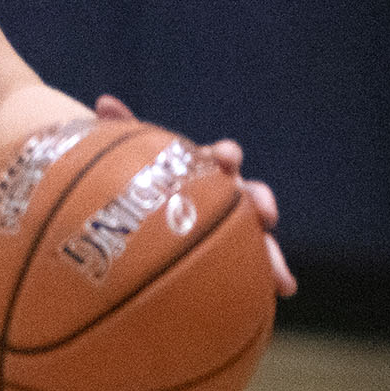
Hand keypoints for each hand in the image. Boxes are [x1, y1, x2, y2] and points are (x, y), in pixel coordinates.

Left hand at [95, 94, 295, 296]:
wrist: (146, 208)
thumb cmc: (142, 181)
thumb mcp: (131, 159)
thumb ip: (121, 130)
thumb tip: (105, 100)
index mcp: (204, 170)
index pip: (221, 158)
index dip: (225, 157)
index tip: (224, 159)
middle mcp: (227, 195)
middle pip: (250, 195)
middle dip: (260, 202)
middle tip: (264, 213)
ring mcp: (233, 225)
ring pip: (258, 236)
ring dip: (273, 253)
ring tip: (282, 276)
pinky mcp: (234, 253)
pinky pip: (253, 265)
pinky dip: (271, 275)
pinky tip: (284, 290)